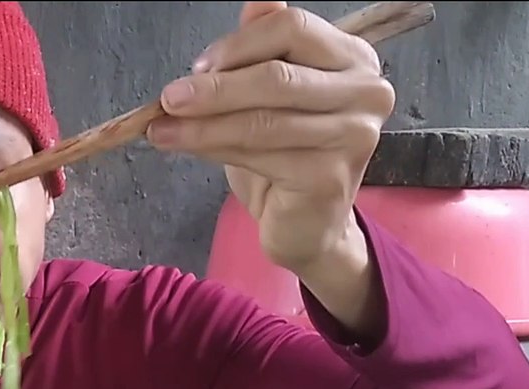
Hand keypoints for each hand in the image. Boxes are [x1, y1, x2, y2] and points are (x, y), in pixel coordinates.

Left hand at [147, 1, 394, 272]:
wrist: (307, 226)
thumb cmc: (287, 155)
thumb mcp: (270, 95)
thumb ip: (264, 48)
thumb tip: (257, 0)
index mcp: (353, 58)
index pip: (292, 28)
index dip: (238, 45)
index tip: (197, 66)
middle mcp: (367, 91)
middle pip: (277, 75)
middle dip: (214, 88)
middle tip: (169, 98)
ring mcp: (354, 135)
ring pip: (262, 119)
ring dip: (203, 124)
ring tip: (162, 129)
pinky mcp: (330, 176)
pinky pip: (259, 154)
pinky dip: (215, 149)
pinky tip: (186, 148)